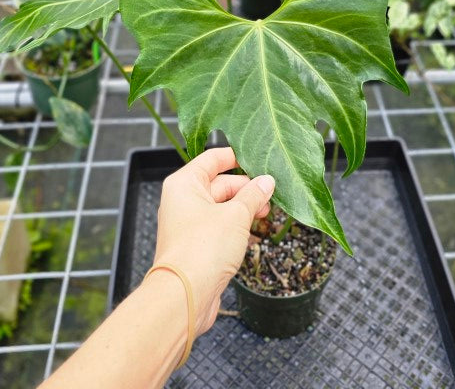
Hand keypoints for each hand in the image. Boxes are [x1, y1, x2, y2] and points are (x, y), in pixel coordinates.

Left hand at [149, 147, 274, 334]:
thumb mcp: (236, 215)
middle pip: (220, 185)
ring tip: (267, 215)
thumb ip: (253, 195)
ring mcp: (189, 225)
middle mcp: (183, 201)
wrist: (184, 297)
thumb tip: (266, 182)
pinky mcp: (196, 246)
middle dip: (246, 189)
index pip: (212, 159)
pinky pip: (220, 229)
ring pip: (222, 208)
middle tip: (270, 195)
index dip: (237, 157)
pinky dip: (238, 229)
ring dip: (245, 210)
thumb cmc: (202, 250)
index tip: (259, 160)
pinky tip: (256, 235)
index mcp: (185, 183)